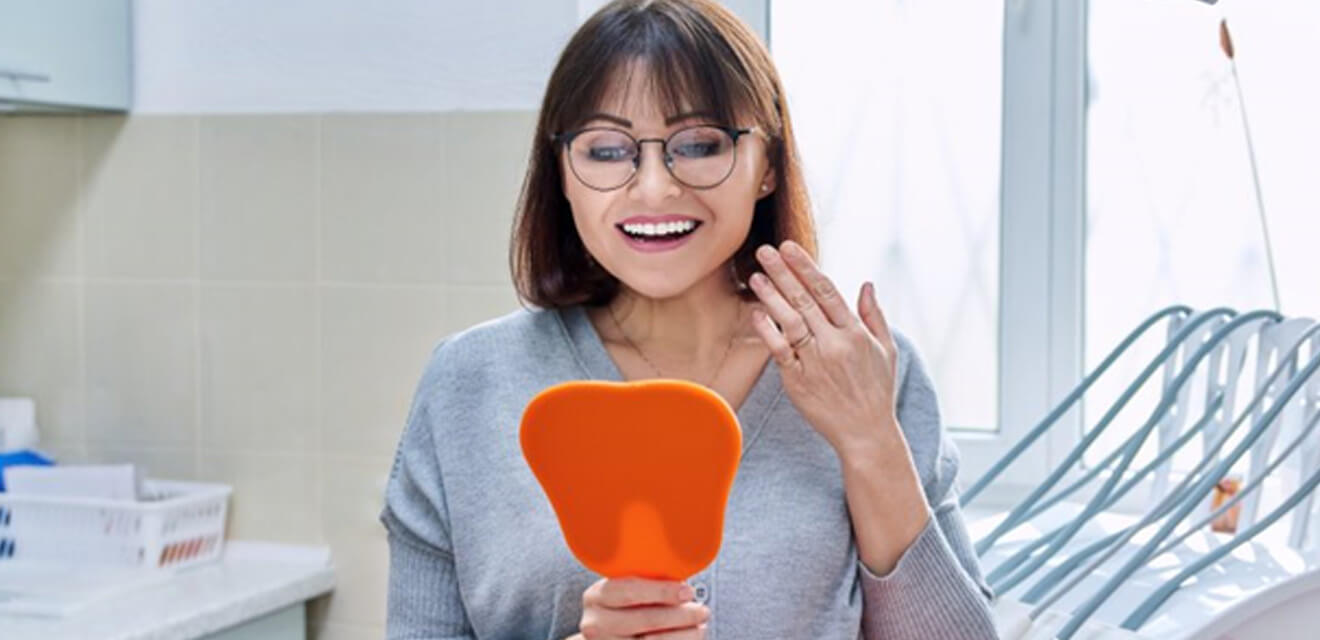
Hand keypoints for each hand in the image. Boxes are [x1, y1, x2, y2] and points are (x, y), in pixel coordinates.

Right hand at [576, 576, 709, 638]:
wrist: (607, 638)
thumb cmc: (624, 608)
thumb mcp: (626, 591)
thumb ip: (647, 583)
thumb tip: (683, 579)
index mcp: (596, 596)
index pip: (629, 590)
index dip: (661, 591)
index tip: (687, 592)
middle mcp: (595, 624)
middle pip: (644, 619)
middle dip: (679, 615)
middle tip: (702, 610)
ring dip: (683, 635)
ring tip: (700, 627)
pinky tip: (689, 637)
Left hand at [746, 240, 900, 452]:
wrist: (865, 433)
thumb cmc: (877, 391)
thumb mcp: (887, 351)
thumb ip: (874, 316)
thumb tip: (866, 284)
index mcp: (856, 333)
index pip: (827, 291)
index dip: (805, 267)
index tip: (789, 248)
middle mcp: (835, 344)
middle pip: (804, 300)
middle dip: (783, 272)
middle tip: (765, 250)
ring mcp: (815, 362)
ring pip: (789, 321)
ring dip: (771, 296)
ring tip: (755, 275)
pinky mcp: (798, 380)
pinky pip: (779, 350)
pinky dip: (767, 331)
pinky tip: (757, 313)